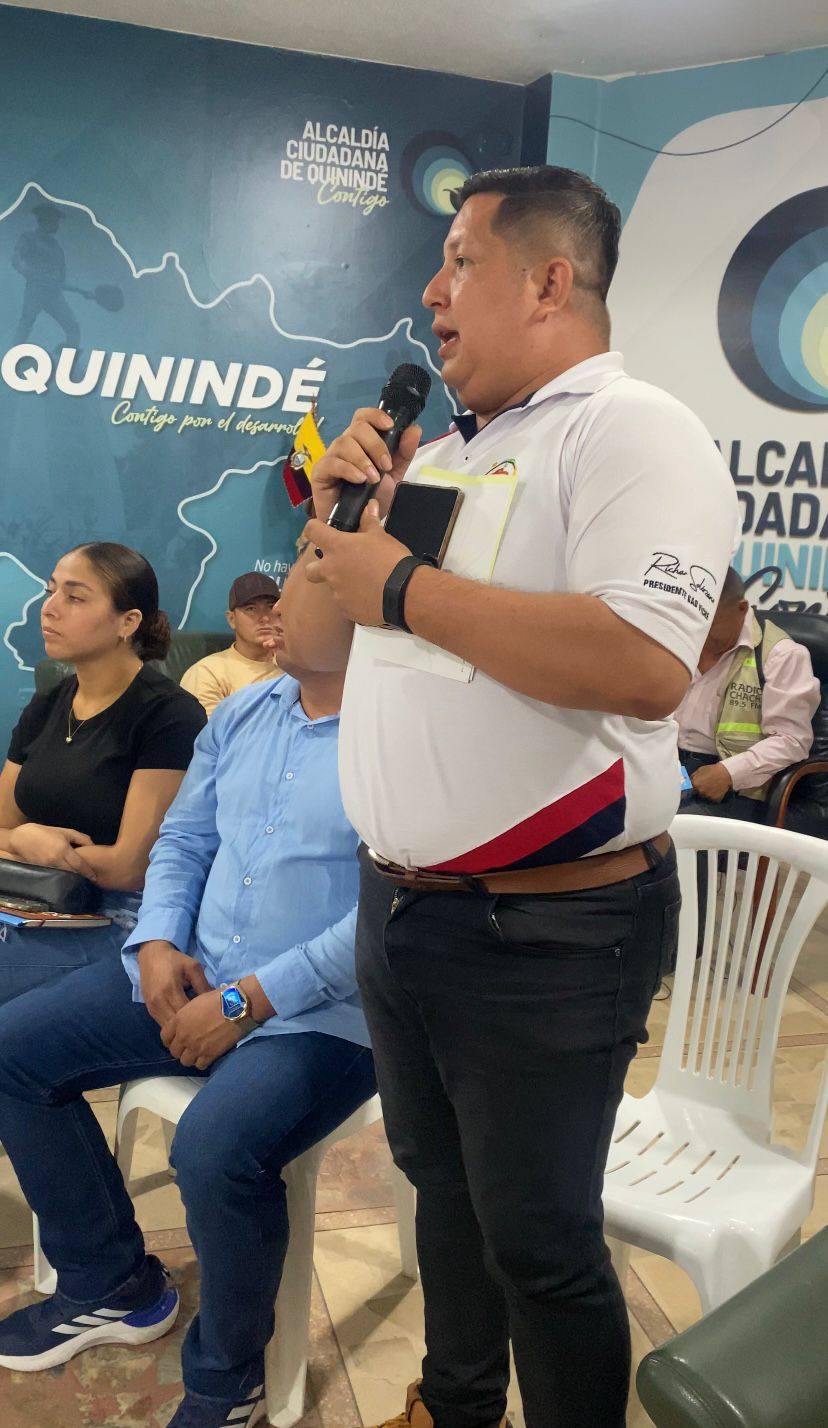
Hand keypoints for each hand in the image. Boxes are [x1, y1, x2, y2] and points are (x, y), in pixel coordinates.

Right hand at [7, 823, 96, 877]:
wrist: (21, 838)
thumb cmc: (44, 832)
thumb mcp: (64, 831)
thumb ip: (80, 838)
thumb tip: (92, 845)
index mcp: (63, 849)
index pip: (79, 864)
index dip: (88, 872)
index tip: (94, 877)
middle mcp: (56, 859)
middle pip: (73, 872)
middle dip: (81, 875)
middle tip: (88, 877)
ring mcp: (48, 866)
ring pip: (64, 874)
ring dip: (72, 876)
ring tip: (78, 876)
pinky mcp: (41, 869)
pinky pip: (55, 874)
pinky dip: (62, 875)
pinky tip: (65, 874)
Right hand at [138, 940, 211, 1026]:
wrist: (151, 956)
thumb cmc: (174, 960)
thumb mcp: (193, 967)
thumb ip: (203, 985)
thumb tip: (215, 1001)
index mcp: (170, 989)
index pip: (186, 1014)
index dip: (199, 1019)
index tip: (210, 1018)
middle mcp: (159, 1002)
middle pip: (177, 1024)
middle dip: (190, 1027)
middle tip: (204, 1025)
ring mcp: (152, 1007)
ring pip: (168, 1028)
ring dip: (181, 1029)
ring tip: (194, 1026)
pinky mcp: (149, 1010)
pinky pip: (162, 1024)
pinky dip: (173, 1026)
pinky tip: (183, 1023)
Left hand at [160, 990, 241, 1069]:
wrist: (236, 1006)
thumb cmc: (218, 999)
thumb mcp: (195, 1002)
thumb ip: (186, 1016)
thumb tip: (186, 1023)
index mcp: (178, 1020)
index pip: (164, 1038)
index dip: (170, 1040)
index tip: (177, 1040)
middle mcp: (183, 1036)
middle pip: (174, 1052)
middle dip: (180, 1050)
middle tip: (189, 1046)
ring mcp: (195, 1047)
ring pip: (185, 1061)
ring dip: (191, 1057)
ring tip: (198, 1052)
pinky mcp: (209, 1054)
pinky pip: (199, 1065)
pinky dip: (203, 1062)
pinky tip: (208, 1055)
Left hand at [304, 501, 413, 624]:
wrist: (404, 593)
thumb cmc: (391, 559)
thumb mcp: (381, 536)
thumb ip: (370, 521)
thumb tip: (370, 505)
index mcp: (336, 547)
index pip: (312, 531)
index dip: (314, 528)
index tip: (321, 530)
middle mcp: (330, 570)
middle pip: (310, 570)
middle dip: (318, 567)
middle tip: (337, 565)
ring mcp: (337, 593)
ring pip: (332, 587)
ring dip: (343, 583)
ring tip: (365, 582)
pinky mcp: (347, 610)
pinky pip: (346, 603)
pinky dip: (354, 599)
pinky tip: (370, 596)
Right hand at [310, 406, 421, 522]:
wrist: (358, 524)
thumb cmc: (372, 497)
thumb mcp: (394, 474)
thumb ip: (404, 452)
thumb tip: (414, 429)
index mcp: (362, 440)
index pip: (364, 416)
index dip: (376, 415)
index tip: (390, 426)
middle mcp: (345, 444)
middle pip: (356, 427)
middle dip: (375, 444)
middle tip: (385, 466)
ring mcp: (331, 457)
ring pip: (344, 443)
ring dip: (363, 459)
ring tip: (373, 478)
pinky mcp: (320, 472)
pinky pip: (333, 463)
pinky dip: (349, 470)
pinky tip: (359, 480)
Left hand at [691, 763, 732, 802]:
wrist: (725, 773)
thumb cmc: (713, 770)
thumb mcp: (700, 770)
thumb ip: (692, 777)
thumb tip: (687, 782)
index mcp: (695, 784)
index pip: (688, 791)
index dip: (690, 790)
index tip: (692, 789)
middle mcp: (700, 791)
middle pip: (697, 794)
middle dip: (699, 791)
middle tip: (706, 785)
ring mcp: (708, 796)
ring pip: (705, 797)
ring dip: (707, 794)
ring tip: (712, 786)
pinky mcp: (715, 799)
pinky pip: (712, 799)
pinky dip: (714, 796)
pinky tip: (716, 789)